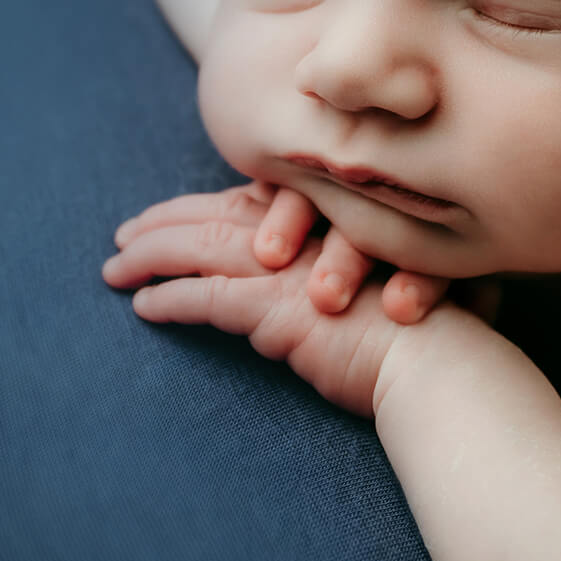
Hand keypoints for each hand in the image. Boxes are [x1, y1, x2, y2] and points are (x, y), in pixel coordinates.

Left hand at [116, 241, 497, 420]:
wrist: (446, 360)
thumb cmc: (436, 328)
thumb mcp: (398, 280)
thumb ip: (362, 273)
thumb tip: (331, 295)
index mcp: (333, 217)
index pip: (252, 201)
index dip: (209, 204)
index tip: (175, 213)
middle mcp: (306, 233)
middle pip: (216, 214)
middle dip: (164, 222)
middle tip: (124, 235)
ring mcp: (288, 268)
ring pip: (199, 247)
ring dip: (150, 256)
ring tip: (114, 269)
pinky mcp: (273, 308)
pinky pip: (204, 297)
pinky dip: (169, 300)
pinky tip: (142, 307)